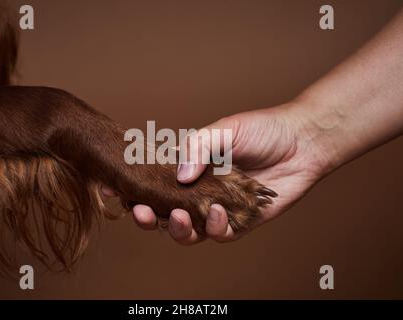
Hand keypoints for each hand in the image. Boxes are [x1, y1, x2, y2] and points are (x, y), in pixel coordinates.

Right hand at [133, 100, 330, 243]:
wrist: (302, 141)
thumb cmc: (262, 130)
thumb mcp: (224, 129)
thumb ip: (198, 147)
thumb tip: (179, 177)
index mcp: (190, 169)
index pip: (154, 183)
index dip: (134, 190)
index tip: (116, 190)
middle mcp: (199, 192)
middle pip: (165, 214)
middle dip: (149, 217)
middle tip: (143, 212)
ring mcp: (218, 208)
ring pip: (189, 231)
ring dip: (179, 228)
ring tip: (182, 216)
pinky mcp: (240, 222)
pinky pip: (220, 234)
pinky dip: (215, 227)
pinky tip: (218, 213)